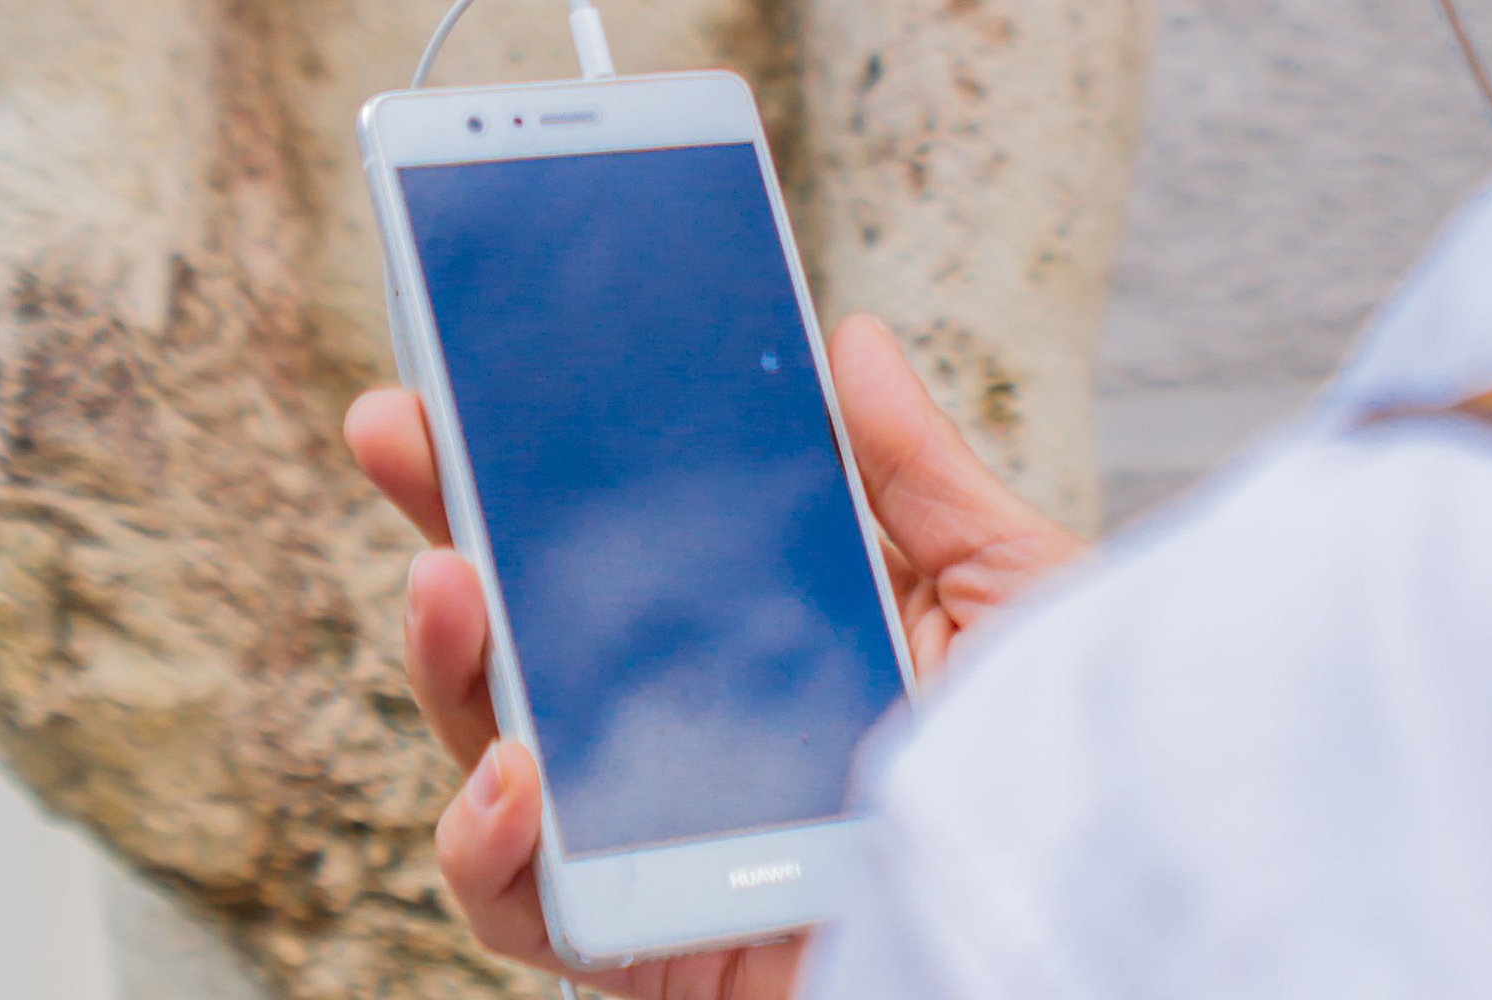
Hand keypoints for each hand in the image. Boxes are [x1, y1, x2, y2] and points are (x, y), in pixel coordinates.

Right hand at [341, 314, 1082, 999]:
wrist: (1095, 926)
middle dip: (447, 525)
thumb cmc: (1065, 777)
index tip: (468, 371)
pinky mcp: (643, 944)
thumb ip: (919, 478)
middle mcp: (688, 735)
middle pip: (528, 631)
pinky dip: (486, 844)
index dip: (531, 464)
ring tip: (449, 582)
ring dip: (452, 663)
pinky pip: (518, 905)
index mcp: (758, 642)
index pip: (615, 545)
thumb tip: (851, 343)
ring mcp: (654, 838)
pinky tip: (515, 775)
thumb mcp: (1008, 593)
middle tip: (395, 429)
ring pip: (496, 752)